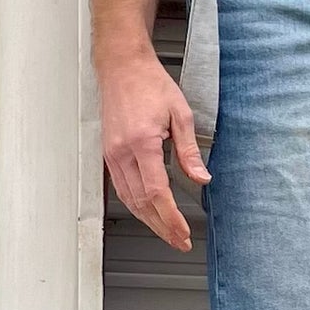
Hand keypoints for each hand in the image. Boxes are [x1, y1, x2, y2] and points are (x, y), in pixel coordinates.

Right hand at [100, 51, 209, 249]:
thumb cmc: (150, 84)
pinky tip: (147, 213)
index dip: (171, 217)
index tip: (183, 232)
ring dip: (148, 220)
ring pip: (128, 199)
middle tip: (179, 241)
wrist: (122, 67)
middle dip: (162, 227)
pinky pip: (121, 188)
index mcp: (142, 142)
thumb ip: (189, 151)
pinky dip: (135, 205)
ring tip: (167, 233)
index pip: (156, 192)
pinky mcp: (109, 153)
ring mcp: (112, 154)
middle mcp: (122, 152)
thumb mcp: (180, 114)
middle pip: (141, 203)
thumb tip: (201, 178)